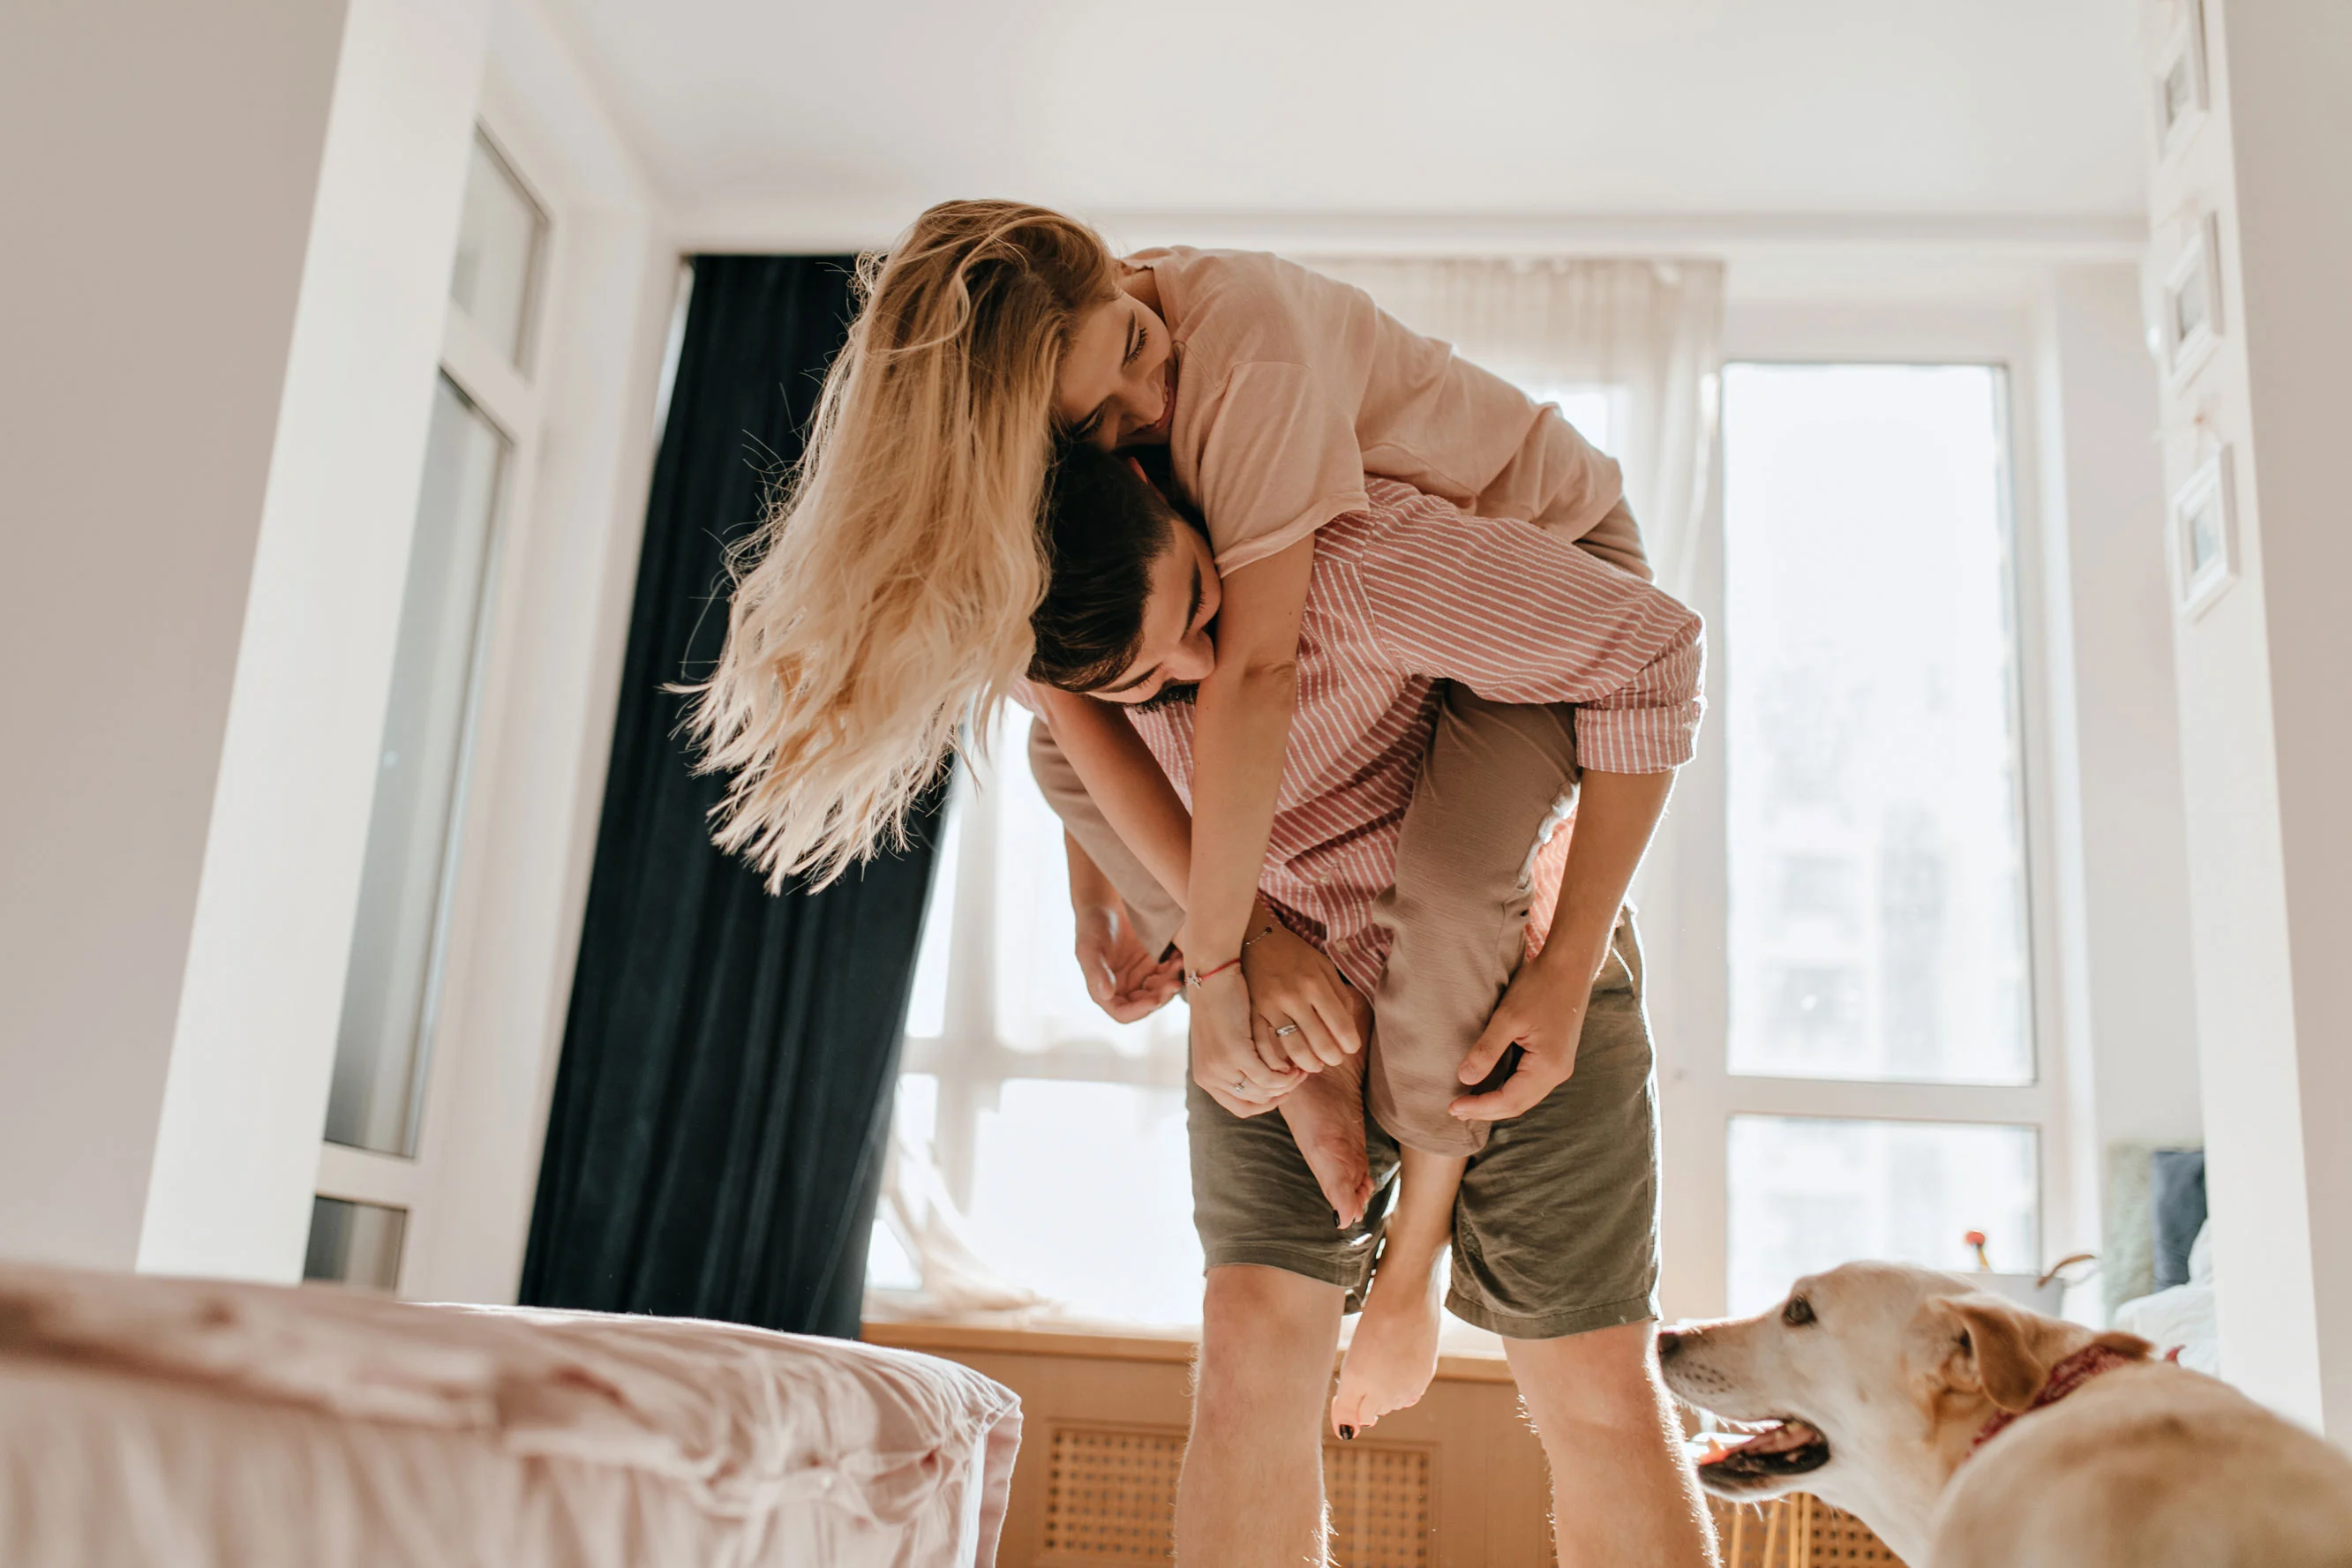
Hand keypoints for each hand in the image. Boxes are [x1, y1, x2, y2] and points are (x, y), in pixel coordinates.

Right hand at [1074, 901, 1182, 1022]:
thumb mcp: (1089, 949)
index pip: (1124, 1013)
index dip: (1140, 1010)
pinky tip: (1180, 956)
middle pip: (1147, 1003)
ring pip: (1161, 989)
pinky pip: (1168, 971)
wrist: (1105, 901)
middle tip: (1174, 982)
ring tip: (1179, 965)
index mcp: (1105, 991)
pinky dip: (1175, 967)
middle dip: (1162, 995)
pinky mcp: (1153, 962)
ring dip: (1171, 981)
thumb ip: (1096, 973)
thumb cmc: (1091, 925)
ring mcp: (1140, 976)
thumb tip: (1105, 995)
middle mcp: (1124, 987)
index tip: (1155, 1001)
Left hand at [1191, 966, 1302, 1117]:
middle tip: (1299, 1077)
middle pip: (1254, 1104)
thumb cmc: (1223, 1000)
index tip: (1285, 1089)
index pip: (1240, 1108)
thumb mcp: (1227, 1038)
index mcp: (1206, 1076)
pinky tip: (1298, 1064)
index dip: (1266, 1103)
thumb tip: (1265, 1080)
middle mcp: (1209, 1076)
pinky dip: (1287, 1075)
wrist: (1213, 973)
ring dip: (1287, 1084)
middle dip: (1280, 1094)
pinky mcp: (1235, 1054)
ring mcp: (1220, 1067)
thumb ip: (1239, 1061)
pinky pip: (1269, 1078)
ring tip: (1303, 1069)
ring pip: (1264, 1092)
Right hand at [1241, 915, 1364, 1072]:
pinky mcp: (1253, 1013)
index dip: (1350, 1044)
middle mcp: (1293, 996)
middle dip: (1333, 1058)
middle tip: (1335, 1059)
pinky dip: (1278, 1062)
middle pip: (1320, 1043)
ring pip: (1294, 1049)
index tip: (1351, 1048)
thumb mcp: (1324, 966)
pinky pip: (1266, 1046)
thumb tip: (1348, 1027)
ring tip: (1315, 1064)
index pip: (1340, 1026)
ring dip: (1310, 1064)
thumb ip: (1339, 994)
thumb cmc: (1294, 954)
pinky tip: (1289, 1064)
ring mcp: (1271, 1006)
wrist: (1255, 940)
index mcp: (1315, 983)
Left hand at [1449, 946, 1597, 1121]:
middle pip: (1518, 1105)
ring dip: (1496, 1103)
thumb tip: (1465, 1079)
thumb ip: (1486, 1050)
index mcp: (1548, 1067)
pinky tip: (1490, 1086)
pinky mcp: (1556, 1057)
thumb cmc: (1539, 987)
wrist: (1568, 966)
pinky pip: (1529, 1084)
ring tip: (1468, 1103)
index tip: (1452, 1107)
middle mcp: (1558, 1073)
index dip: (1479, 1107)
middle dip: (1486, 1110)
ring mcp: (1559, 1066)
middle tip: (1455, 1110)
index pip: (1509, 1101)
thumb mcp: (1507, 1017)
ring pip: (1524, 1097)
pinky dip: (1508, 1090)